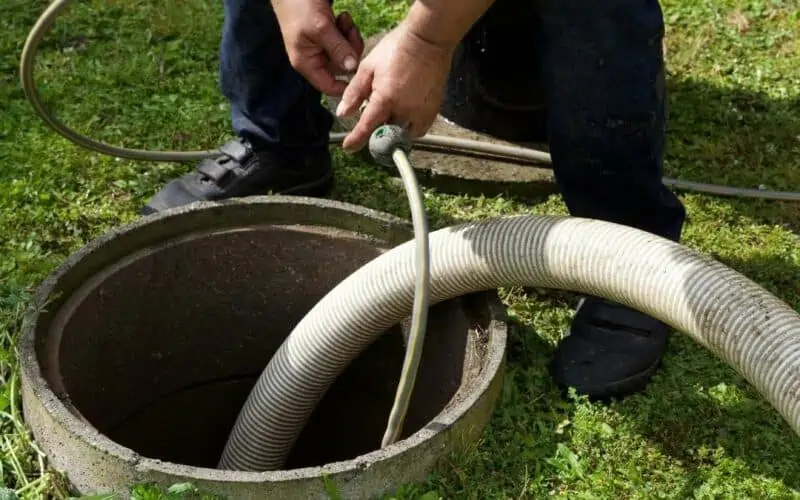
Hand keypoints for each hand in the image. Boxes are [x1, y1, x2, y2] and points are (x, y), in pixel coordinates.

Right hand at [272, 0, 364, 95]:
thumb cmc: (300, 5)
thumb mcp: (321, 28)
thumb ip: (338, 49)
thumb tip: (353, 68)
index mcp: (307, 63)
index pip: (329, 87)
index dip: (346, 86)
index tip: (361, 73)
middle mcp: (314, 58)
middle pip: (342, 68)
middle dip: (350, 50)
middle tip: (349, 30)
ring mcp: (321, 46)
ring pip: (346, 53)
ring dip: (350, 36)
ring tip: (344, 19)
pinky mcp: (328, 35)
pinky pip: (345, 40)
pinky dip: (347, 29)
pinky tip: (343, 16)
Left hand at [335, 23, 453, 151]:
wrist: (427, 40)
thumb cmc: (397, 49)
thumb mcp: (368, 67)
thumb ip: (354, 92)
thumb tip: (343, 113)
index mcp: (385, 99)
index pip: (367, 128)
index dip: (356, 140)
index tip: (348, 147)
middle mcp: (404, 110)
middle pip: (384, 132)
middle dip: (376, 129)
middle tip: (373, 116)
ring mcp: (420, 112)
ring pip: (401, 134)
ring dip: (392, 129)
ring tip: (390, 112)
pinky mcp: (432, 111)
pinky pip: (418, 130)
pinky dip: (408, 129)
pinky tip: (403, 116)